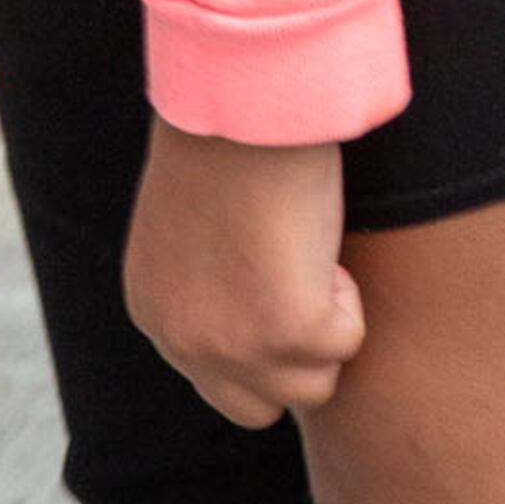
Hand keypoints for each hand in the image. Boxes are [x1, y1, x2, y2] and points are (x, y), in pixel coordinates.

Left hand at [123, 119, 364, 425]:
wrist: (242, 98)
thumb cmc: (224, 137)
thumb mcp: (193, 231)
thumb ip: (210, 286)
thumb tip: (256, 319)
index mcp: (155, 312)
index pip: (217, 380)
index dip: (259, 338)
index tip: (272, 282)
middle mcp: (186, 344)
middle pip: (258, 406)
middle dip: (289, 357)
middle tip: (300, 282)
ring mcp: (237, 347)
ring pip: (311, 385)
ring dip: (325, 325)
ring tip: (308, 251)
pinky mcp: (290, 332)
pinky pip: (347, 342)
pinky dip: (349, 295)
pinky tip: (320, 238)